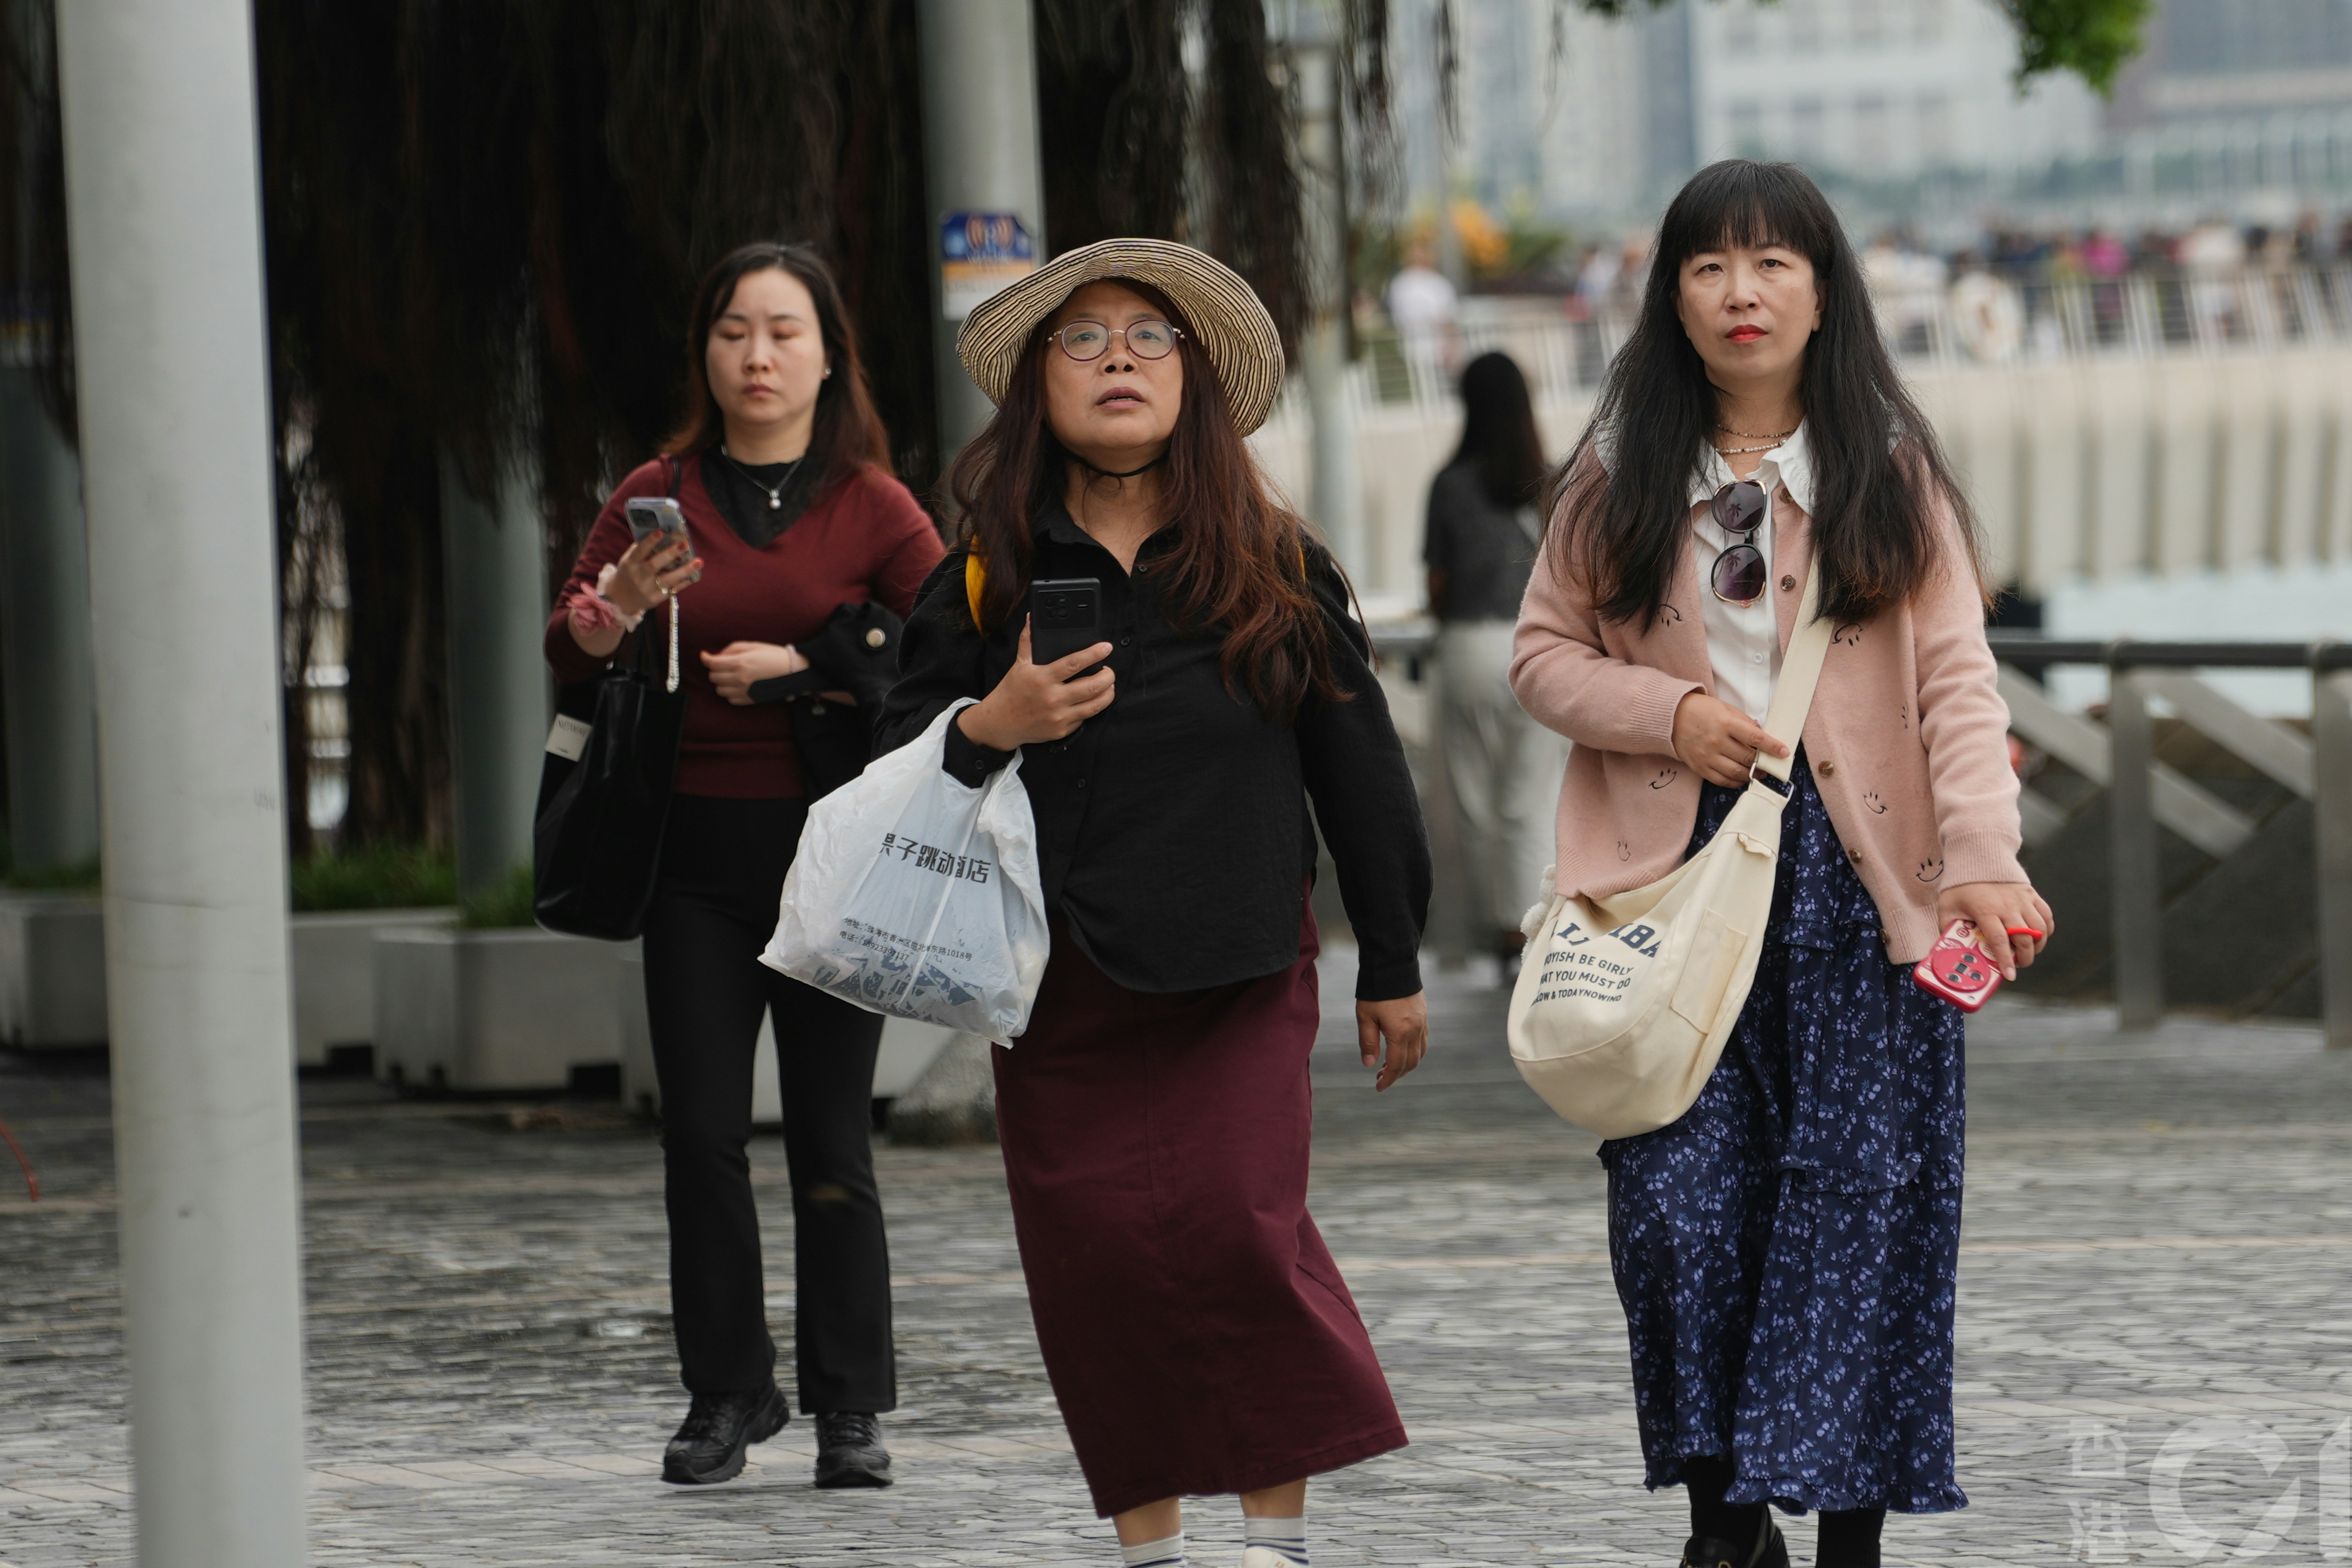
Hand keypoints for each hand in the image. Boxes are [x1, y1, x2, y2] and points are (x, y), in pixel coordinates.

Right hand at [605, 529, 700, 616]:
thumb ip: (643, 550)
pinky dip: (684, 582)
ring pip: (668, 579)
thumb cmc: (630, 572)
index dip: (650, 541)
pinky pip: (673, 590)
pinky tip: (695, 575)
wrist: (622, 598)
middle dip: (670, 553)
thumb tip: (665, 535)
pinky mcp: (656, 599)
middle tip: (685, 544)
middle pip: (655, 564)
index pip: (640, 550)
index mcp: (631, 563)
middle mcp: (639, 576)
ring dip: (685, 570)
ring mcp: (647, 589)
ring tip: (699, 561)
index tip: (661, 531)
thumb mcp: (630, 560)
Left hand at [701, 641, 802, 704]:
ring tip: (730, 675)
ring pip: (719, 690)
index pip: (713, 663)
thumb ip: (733, 649)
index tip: (704, 655)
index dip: (705, 658)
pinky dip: (730, 692)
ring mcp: (744, 691)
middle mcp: (740, 678)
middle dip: (715, 669)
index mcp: (741, 663)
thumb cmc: (773, 655)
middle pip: (713, 677)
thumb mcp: (752, 645)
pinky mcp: (749, 699)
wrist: (792, 671)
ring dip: (721, 682)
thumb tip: (717, 655)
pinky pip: (730, 699)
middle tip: (722, 664)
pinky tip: (737, 685)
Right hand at [955, 618, 1115, 750]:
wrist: (1000, 723)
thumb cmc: (1011, 692)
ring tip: (1108, 685)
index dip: (1094, 654)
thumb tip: (1031, 619)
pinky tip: (1093, 700)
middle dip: (1108, 676)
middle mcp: (1053, 698)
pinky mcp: (1062, 730)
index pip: (1074, 663)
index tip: (1106, 647)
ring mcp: (1059, 716)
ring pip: (1095, 705)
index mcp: (1043, 678)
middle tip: (1109, 670)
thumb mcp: (1018, 665)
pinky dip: (1092, 708)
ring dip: (1107, 693)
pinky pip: (1084, 719)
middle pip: (1091, 686)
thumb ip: (1027, 641)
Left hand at [1357, 992, 1427, 1091]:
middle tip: (1380, 1078)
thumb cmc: (1376, 991)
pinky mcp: (1424, 1016)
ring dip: (1406, 1064)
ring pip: (1419, 1053)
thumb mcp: (1365, 1016)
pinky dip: (1414, 1051)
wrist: (1393, 965)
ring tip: (1390, 1067)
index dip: (1388, 1079)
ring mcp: (1422, 1023)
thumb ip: (1367, 1042)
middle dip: (1396, 1074)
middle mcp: (1415, 1030)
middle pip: (1410, 1063)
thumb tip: (1369, 1064)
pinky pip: (1423, 1041)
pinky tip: (1402, 1050)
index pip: (1396, 1065)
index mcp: (1400, 1033)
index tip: (1378, 1088)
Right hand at [1671, 690, 1789, 786]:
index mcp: (1726, 724)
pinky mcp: (1700, 767)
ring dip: (1752, 775)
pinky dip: (1735, 782)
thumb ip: (1744, 722)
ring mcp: (1708, 756)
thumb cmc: (1702, 711)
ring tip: (1758, 773)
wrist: (1672, 718)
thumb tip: (1761, 737)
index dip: (1772, 747)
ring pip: (1737, 772)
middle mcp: (1717, 741)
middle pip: (1748, 758)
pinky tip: (1742, 778)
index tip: (1784, 752)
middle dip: (1763, 763)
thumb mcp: (1725, 709)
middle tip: (1770, 764)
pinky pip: (1722, 780)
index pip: (1755, 738)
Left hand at [1937, 881, 2055, 979]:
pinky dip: (2046, 929)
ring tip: (2027, 952)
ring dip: (2037, 945)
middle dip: (2025, 957)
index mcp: (1985, 910)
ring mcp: (2022, 899)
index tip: (2010, 975)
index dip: (2006, 960)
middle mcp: (2007, 905)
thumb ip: (1948, 930)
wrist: (1977, 859)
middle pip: (2024, 937)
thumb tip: (1949, 952)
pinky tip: (2038, 937)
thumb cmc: (1960, 887)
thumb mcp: (1947, 908)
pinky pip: (2046, 915)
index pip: (2000, 940)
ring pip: (2039, 928)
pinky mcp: (2031, 894)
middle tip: (2019, 965)